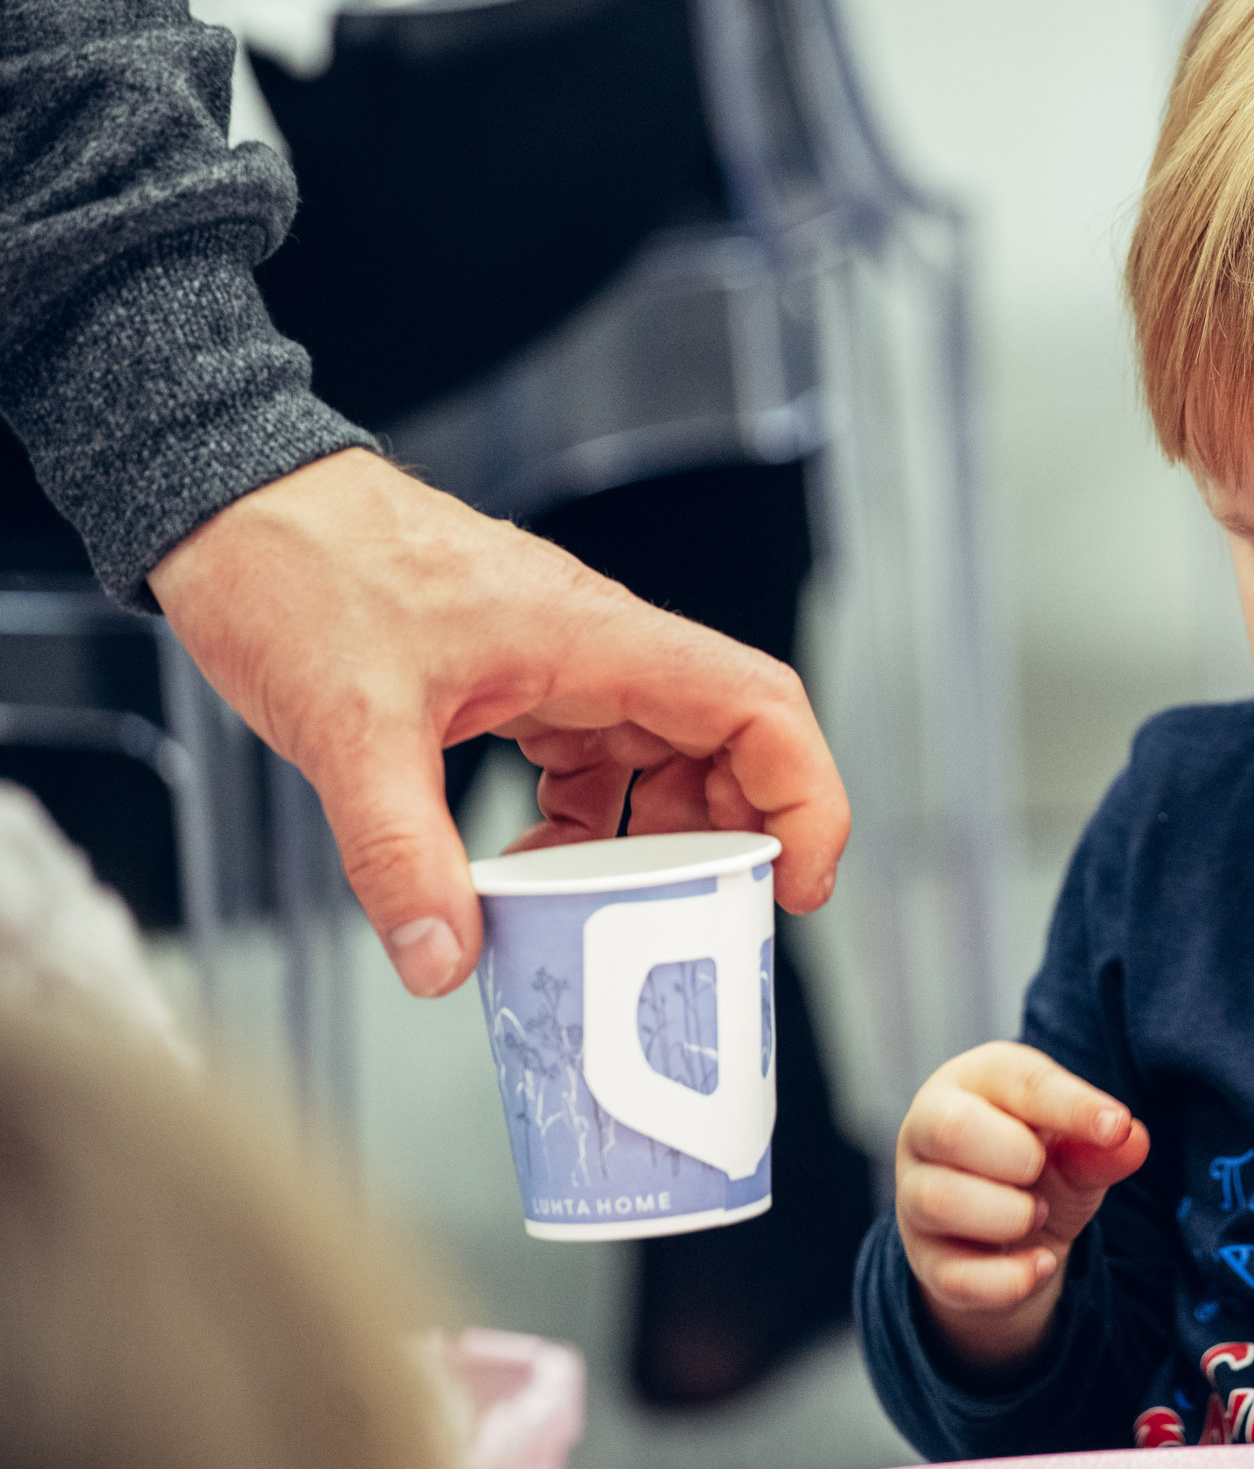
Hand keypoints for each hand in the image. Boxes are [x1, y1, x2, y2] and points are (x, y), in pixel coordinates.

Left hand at [147, 450, 849, 996]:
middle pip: (727, 743)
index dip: (806, 798)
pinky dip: (581, 828)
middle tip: (709, 923)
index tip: (797, 882)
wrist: (234, 507)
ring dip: (654, 841)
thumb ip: (403, 854)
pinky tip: (526, 872)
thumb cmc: (303, 573)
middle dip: (734, 840)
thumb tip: (446, 961)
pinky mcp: (517, 683)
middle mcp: (600, 649)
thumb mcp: (350, 729)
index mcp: (599, 639)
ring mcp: (562, 665)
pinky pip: (589, 764)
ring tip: (611, 914)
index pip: (759, 706)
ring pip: (659, 759)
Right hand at [895, 1042, 1150, 1375]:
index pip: (1019, 1082)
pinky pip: (953, 1275)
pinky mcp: (924, 1259)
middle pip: (951, 1129)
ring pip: (939, 1201)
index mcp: (974, 1081)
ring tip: (1037, 1214)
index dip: (1072, 1106)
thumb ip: (1101, 1146)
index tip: (1117, 1128)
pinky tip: (1041, 1264)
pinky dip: (1008, 1278)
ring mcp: (915, 1196)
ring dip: (1007, 1214)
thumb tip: (1133, 1139)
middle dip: (1015, 1155)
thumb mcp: (1074, 1149)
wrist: (1007, 1235)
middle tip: (1041, 1169)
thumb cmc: (1037, 1163)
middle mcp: (928, 1130)